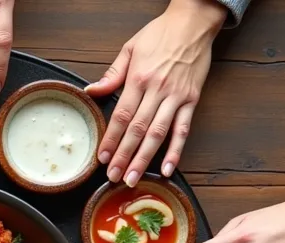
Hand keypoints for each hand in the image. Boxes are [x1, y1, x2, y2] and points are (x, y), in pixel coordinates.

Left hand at [86, 0, 225, 182]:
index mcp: (138, 78)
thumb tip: (91, 91)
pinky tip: (167, 168)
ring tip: (133, 178)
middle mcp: (157, 90)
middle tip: (114, 177)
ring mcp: (176, 97)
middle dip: (124, 156)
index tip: (102, 158)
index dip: (111, 139)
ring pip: (158, 134)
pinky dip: (176, 150)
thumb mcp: (130, 49)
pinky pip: (183, 129)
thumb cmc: (160, 34)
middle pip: (137, 130)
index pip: (121, 115)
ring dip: (144, 158)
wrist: (192, 23)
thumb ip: (112, 74)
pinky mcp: (192, 100)